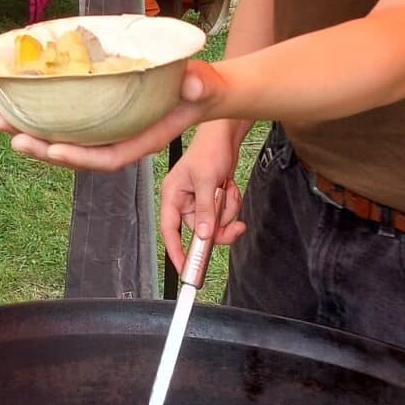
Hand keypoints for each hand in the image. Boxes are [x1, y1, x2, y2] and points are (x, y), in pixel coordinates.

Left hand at [0, 57, 235, 168]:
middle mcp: (121, 140)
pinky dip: (45, 123)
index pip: (108, 156)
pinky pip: (71, 128)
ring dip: (34, 135)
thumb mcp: (204, 86)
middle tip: (11, 136)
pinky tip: (21, 112)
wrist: (201, 92)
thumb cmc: (202, 89)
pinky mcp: (103, 121)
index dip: (80, 157)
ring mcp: (109, 133)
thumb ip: (200, 87)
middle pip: (78, 154)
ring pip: (67, 143)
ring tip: (1, 123)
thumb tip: (193, 86)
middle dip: (43, 148)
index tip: (51, 149)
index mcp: (143, 139)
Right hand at [158, 136, 245, 273]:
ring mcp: (198, 201)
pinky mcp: (211, 199)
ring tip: (228, 190)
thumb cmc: (209, 150)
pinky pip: (223, 214)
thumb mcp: (207, 181)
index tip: (185, 268)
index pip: (170, 230)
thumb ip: (205, 209)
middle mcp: (183, 200)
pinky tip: (229, 187)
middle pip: (199, 230)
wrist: (225, 135)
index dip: (176, 251)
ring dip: (227, 211)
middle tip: (234, 226)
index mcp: (172, 195)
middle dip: (219, 226)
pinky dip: (231, 204)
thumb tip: (204, 234)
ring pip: (215, 223)